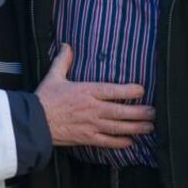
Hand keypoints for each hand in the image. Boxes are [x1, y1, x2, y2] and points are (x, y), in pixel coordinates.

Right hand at [35, 44, 154, 148]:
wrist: (35, 122)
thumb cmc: (44, 99)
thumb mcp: (54, 76)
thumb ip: (63, 61)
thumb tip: (67, 45)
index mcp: (86, 92)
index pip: (113, 91)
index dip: (130, 91)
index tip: (141, 90)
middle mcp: (93, 109)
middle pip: (122, 112)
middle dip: (140, 112)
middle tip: (153, 112)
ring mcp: (91, 125)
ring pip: (119, 128)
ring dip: (136, 128)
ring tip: (149, 126)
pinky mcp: (87, 138)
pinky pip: (108, 142)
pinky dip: (120, 142)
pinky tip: (130, 142)